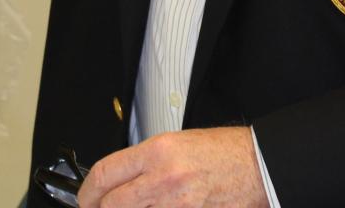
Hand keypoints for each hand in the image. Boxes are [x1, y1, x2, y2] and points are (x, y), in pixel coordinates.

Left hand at [77, 127, 269, 207]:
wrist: (258, 165)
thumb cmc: (225, 152)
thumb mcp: (179, 143)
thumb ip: (147, 162)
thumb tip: (121, 181)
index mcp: (159, 151)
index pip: (105, 173)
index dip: (87, 192)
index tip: (86, 199)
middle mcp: (164, 178)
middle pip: (112, 204)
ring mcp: (177, 204)